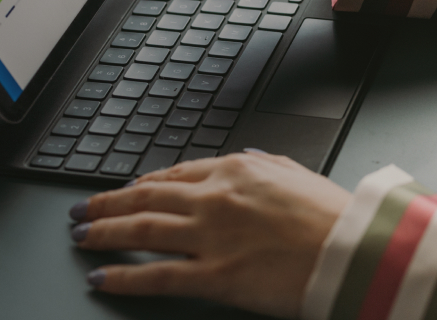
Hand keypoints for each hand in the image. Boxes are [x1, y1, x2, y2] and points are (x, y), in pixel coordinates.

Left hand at [70, 152, 350, 317]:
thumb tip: (247, 157)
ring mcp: (210, 236)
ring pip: (140, 231)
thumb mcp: (298, 174)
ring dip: (102, 233)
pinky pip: (155, 275)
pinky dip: (121, 277)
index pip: (174, 175)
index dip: (141, 185)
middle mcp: (215, 198)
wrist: (355, 251)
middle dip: (105, 204)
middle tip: (81, 210)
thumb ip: (266, 164)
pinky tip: (100, 279)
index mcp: (237, 169)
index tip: (124, 191)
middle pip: (145, 199)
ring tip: (81, 237)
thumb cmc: (336, 218)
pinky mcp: (213, 275)